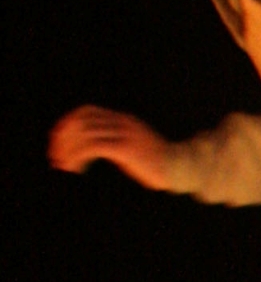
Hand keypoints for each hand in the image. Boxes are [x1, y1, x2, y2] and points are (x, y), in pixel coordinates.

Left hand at [49, 106, 175, 192]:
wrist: (184, 168)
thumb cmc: (160, 164)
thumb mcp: (137, 146)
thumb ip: (119, 141)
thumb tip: (97, 147)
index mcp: (125, 120)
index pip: (87, 111)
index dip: (68, 123)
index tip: (59, 141)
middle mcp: (123, 123)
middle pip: (81, 120)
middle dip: (63, 137)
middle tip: (56, 155)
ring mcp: (125, 134)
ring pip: (83, 134)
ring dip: (68, 150)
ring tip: (63, 165)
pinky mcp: (126, 149)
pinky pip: (92, 148)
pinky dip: (78, 158)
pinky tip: (75, 170)